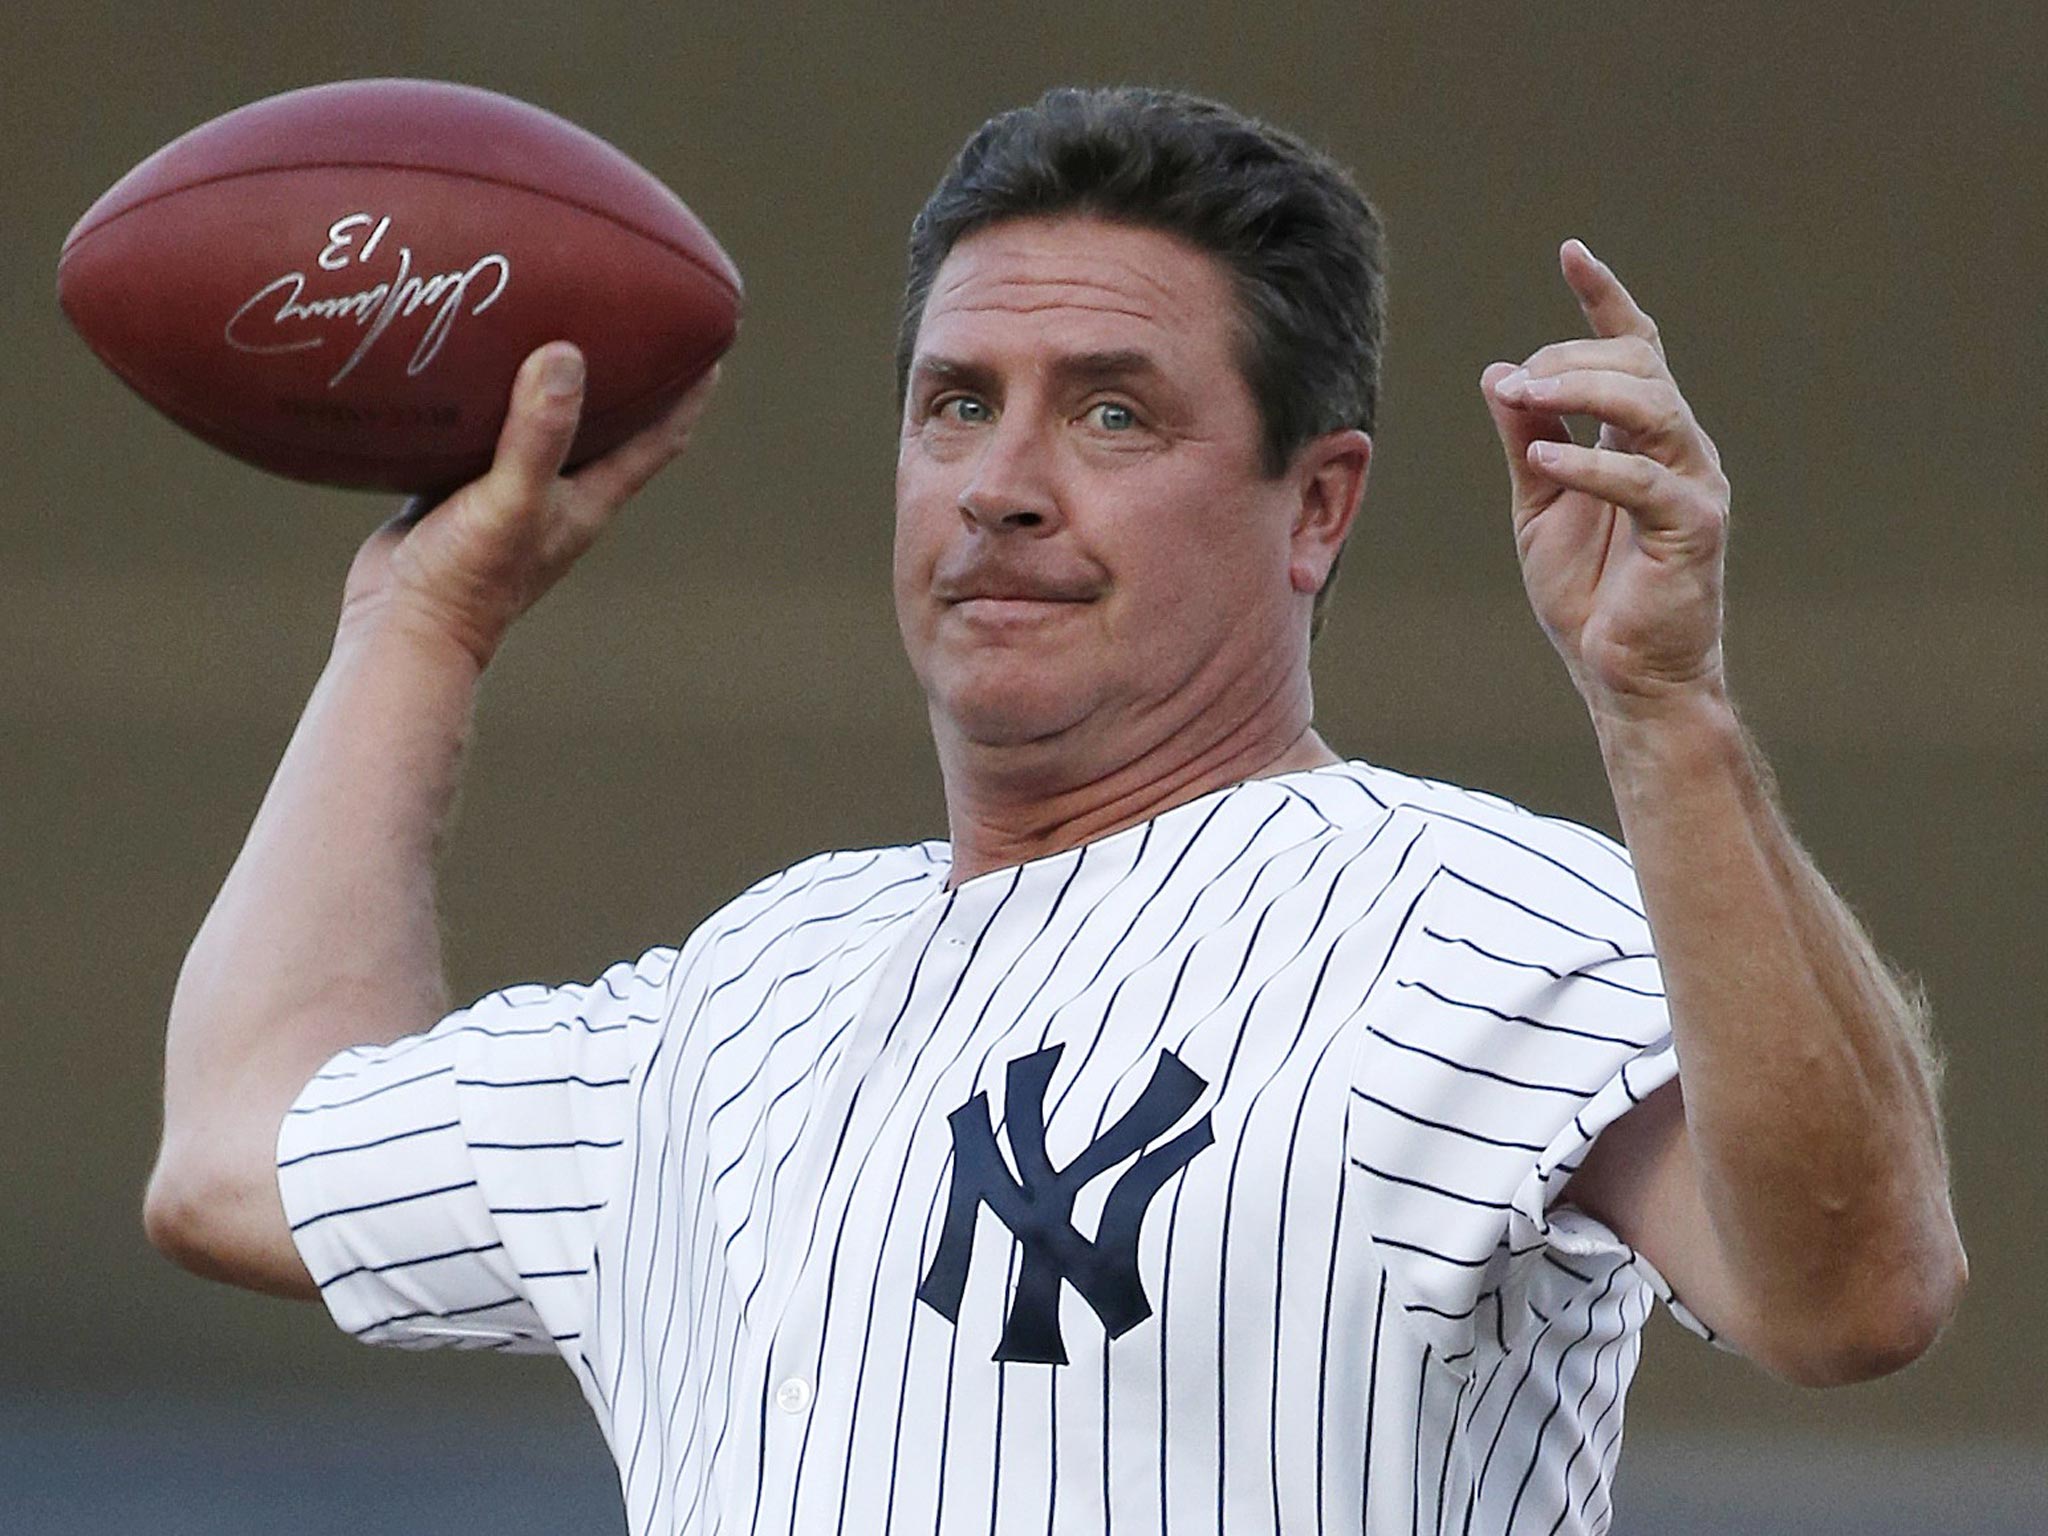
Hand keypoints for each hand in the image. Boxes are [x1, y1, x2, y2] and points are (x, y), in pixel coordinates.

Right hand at [341, 343, 720, 666]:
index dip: (689, 392)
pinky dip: (489, 397)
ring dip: (553, 382)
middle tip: (632, 314)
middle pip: (611, 423)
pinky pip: (485, 431)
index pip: (659, 438)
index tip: (709, 341)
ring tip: (553, 319)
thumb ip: (540, 434)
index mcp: (591, 498)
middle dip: (627, 374)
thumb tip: (568, 356)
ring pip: (545, 423)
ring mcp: (510, 492)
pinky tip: (472, 360)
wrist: (402, 628)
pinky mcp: (461, 489)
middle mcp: (559, 493)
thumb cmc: (469, 578)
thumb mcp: (511, 499)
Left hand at [1482, 240, 1730, 718]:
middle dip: (1569, 360)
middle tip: (1513, 383)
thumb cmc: (1588, 594)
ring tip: (1522, 398)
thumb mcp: (1538, 505)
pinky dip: (1592, 462)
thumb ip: (1524, 439)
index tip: (1571, 253)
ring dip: (1582, 392)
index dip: (1604, 300)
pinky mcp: (1693, 529)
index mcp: (1643, 438)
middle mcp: (1678, 449)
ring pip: (1651, 406)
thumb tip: (1499, 374)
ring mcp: (1693, 485)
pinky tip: (1543, 455)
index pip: (1634, 350)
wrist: (1622, 677)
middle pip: (1637, 367)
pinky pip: (1645, 479)